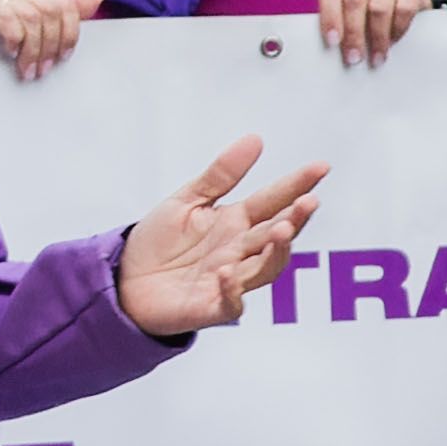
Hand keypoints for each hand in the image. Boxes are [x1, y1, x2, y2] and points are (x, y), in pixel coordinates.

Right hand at [0, 0, 102, 80]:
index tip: (64, 59)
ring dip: (32, 50)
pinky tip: (10, 54)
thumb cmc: (5, 40)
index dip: (70, 33)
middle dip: (50, 46)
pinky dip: (13, 39)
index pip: (65, 6)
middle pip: (49, 12)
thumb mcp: (39, 29)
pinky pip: (7, 18)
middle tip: (43, 71)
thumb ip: (68, 13)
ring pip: (31, 18)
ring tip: (27, 71)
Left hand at [113, 135, 327, 336]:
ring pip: (264, 269)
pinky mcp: (211, 306)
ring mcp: (229, 279)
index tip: (321, 167)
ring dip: (275, 252)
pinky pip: (229, 302)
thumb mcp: (188, 200)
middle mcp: (239, 251)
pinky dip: (232, 290)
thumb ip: (221, 175)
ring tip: (281, 230)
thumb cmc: (160, 241)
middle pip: (276, 235)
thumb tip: (256, 139)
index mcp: (236, 222)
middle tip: (307, 202)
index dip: (296, 185)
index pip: (273, 201)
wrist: (125, 280)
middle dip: (294, 220)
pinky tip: (227, 272)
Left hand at [313, 0, 430, 68]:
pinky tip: (393, 42)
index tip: (333, 42)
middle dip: (353, 33)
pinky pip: (403, 9)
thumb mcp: (352, 6)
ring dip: (376, 37)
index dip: (330, 16)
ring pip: (378, 6)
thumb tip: (336, 47)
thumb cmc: (370, 4)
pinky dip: (397, 29)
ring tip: (376, 57)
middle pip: (354, 0)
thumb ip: (341, 19)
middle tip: (355, 57)